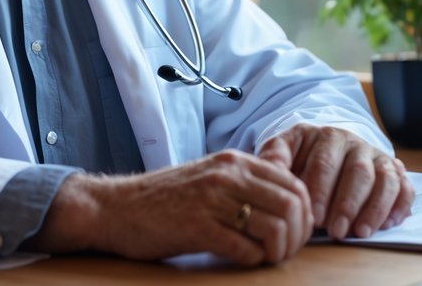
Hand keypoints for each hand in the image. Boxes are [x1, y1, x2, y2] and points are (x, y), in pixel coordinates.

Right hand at [31, 150, 313, 265]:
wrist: (116, 207)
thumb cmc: (166, 199)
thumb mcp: (210, 177)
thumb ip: (246, 182)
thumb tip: (290, 197)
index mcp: (234, 161)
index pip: (295, 183)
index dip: (305, 213)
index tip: (295, 233)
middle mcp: (227, 175)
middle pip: (292, 205)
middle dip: (297, 236)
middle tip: (283, 252)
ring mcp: (211, 200)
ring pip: (273, 227)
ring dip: (278, 251)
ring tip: (265, 259)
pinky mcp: (196, 227)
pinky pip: (243, 247)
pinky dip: (251, 260)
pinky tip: (241, 260)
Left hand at [256, 124, 414, 239]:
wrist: (325, 148)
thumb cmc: (302, 157)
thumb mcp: (285, 150)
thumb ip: (275, 157)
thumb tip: (270, 168)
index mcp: (327, 136)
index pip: (325, 162)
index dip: (320, 190)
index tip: (312, 215)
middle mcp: (356, 143)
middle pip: (357, 172)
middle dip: (347, 204)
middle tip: (336, 230)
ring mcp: (377, 157)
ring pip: (384, 180)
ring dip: (374, 208)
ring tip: (360, 232)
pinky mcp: (395, 172)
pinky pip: (405, 187)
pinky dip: (400, 205)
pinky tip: (388, 223)